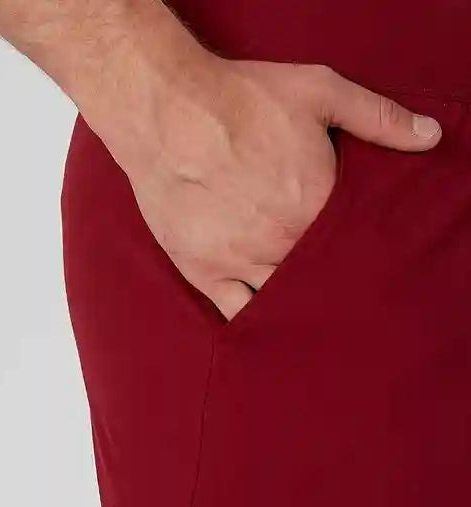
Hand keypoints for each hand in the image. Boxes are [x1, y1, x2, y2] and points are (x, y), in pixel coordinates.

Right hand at [81, 36, 441, 319]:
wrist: (168, 112)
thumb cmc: (241, 100)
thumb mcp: (320, 90)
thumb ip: (378, 117)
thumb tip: (428, 137)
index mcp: (316, 207)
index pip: (352, 248)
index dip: (358, 253)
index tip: (358, 254)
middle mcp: (282, 244)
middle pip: (318, 281)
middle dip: (328, 284)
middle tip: (334, 286)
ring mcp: (241, 263)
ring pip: (280, 303)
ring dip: (295, 308)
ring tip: (306, 311)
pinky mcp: (204, 271)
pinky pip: (235, 313)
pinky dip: (253, 322)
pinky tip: (265, 326)